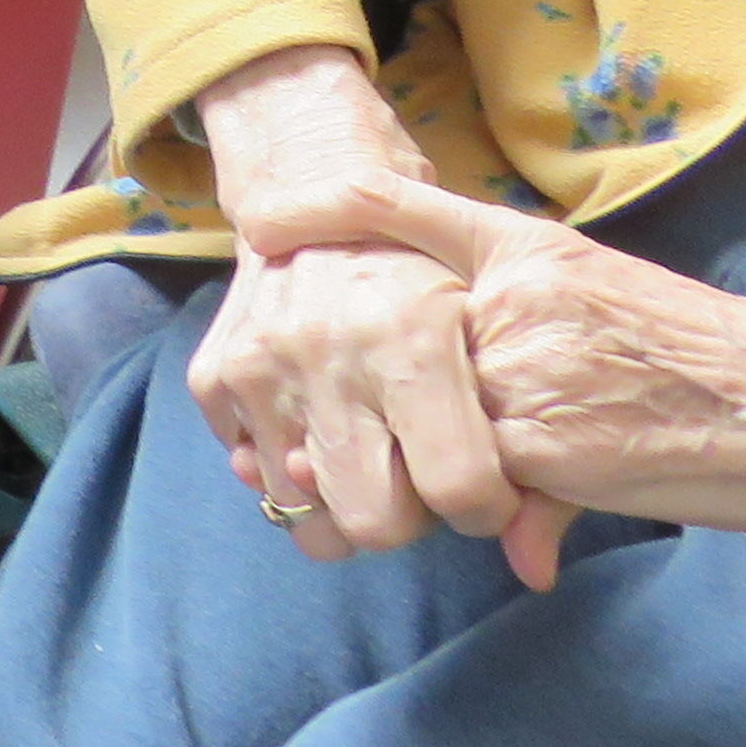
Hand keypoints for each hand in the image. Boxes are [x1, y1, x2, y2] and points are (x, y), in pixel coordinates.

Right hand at [182, 47, 521, 562]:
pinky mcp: (213, 374)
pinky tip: (315, 414)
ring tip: (365, 444)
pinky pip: (251, 471)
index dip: (482, 506)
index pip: (458, 491)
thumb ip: (529, 431)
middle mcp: (328, 352)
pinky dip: (284, 457)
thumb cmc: (424, 261)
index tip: (482, 480)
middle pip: (374, 520)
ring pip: (304, 506)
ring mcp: (262, 365)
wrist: (308, 176)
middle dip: (405, 514)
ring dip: (338, 490)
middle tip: (417, 469)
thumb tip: (531, 570)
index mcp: (410, 335)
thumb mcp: (498, 320)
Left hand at [252, 175, 745, 576]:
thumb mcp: (608, 317)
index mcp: (529, 252)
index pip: (402, 209)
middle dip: (369, 388)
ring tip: (431, 499)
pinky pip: (470, 475)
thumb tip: (481, 440)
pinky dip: (483, 507)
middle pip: (394, 336)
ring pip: (424, 413)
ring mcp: (518, 365)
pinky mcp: (537, 439)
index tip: (263, 222)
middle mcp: (511, 297)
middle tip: (337, 425)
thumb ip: (525, 364)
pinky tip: (515, 526)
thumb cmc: (713, 366)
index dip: (326, 209)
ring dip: (424, 462)